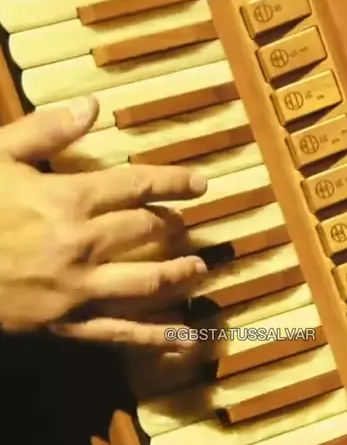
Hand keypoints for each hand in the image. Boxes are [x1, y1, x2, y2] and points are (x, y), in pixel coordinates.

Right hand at [0, 96, 207, 349]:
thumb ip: (47, 130)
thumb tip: (93, 106)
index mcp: (68, 200)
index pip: (136, 186)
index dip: (174, 182)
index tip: (201, 184)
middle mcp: (83, 244)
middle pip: (145, 231)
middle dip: (173, 227)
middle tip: (186, 227)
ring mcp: (79, 288)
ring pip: (145, 282)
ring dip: (178, 275)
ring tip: (199, 271)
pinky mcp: (68, 324)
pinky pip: (119, 332)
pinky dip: (154, 337)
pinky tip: (182, 338)